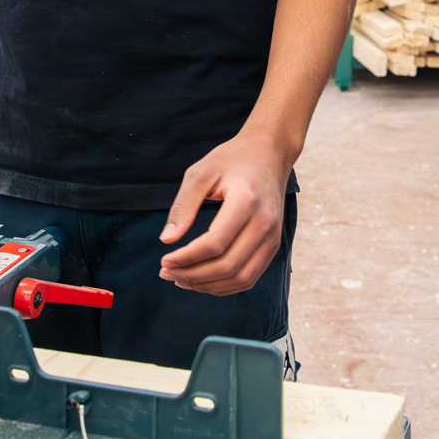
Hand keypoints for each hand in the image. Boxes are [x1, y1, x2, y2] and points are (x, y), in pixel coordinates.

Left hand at [159, 130, 294, 296]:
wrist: (269, 152)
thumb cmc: (233, 159)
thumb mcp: (201, 172)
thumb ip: (183, 206)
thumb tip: (167, 240)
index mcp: (246, 201)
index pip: (215, 243)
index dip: (186, 258)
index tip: (164, 261)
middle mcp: (265, 222)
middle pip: (228, 266)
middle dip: (193, 276)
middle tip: (167, 273)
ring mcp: (273, 236)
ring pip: (241, 278)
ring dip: (208, 286)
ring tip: (181, 280)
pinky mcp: (273, 244)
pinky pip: (250, 276)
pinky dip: (226, 285)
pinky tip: (204, 280)